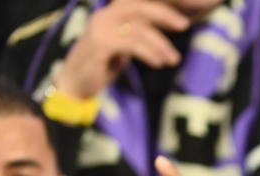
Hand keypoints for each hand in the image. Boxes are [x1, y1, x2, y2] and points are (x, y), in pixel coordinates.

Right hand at [55, 0, 190, 100]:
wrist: (74, 83)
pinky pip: (132, 44)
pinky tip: (158, 63)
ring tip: (173, 60)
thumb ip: (136, 36)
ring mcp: (101, 29)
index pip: (137, 3)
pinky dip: (149, 52)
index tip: (181, 18)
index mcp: (109, 14)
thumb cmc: (100, 66)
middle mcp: (104, 16)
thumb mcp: (121, 46)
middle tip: (185, 25)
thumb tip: (158, 33)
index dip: (160, 8)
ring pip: (139, 29)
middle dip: (164, 15)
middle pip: (139, 8)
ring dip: (160, 44)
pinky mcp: (101, 44)